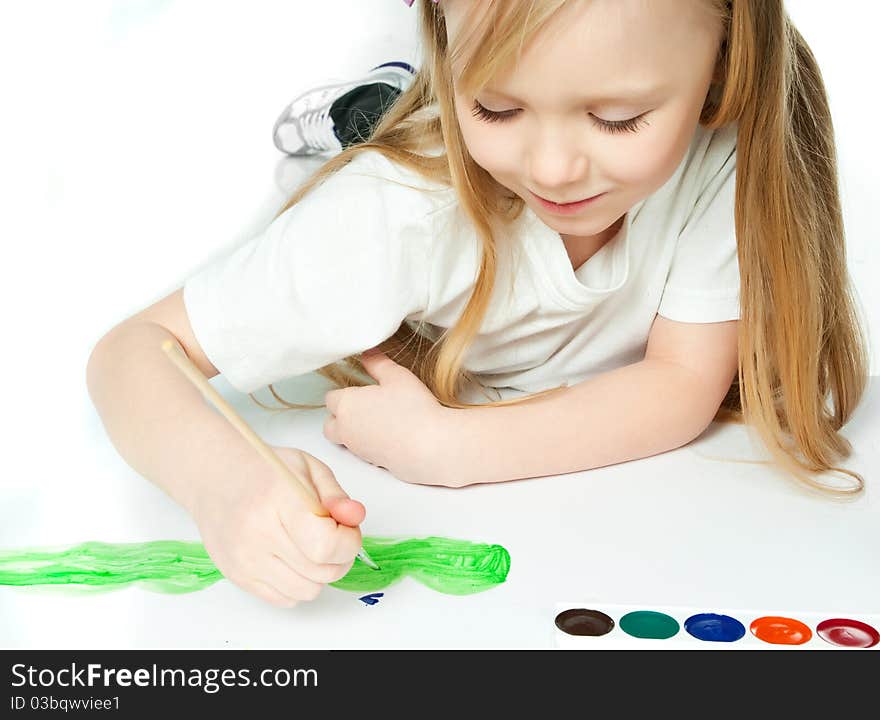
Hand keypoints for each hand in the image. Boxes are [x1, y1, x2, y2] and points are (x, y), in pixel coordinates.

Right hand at [191, 446, 364, 607]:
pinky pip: (285, 599)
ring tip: (312, 548)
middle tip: (333, 536)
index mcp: (278, 501)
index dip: (349, 542)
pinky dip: (298, 584)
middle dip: (340, 557)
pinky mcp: (238, 577)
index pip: (325, 545)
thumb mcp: (307, 467)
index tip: (347, 530)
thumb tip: (355, 517)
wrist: (216, 478)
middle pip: (321, 571)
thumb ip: (336, 495)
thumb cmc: (264, 470)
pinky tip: (293, 559)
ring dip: (320, 574)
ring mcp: (245, 560)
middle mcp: (258, 535)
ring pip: (306, 591)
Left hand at [323, 349, 448, 484]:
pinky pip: (362, 452)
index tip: (362, 389)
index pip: (331, 398)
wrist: (430, 447)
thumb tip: (367, 352)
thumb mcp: (397, 376)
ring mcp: (357, 449)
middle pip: (330, 423)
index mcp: (347, 405)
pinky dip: (370, 444)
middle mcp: (345, 429)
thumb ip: (377, 363)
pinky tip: (391, 435)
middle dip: (341, 416)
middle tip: (364, 407)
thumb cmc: (414, 408)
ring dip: (354, 431)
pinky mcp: (371, 463)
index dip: (345, 393)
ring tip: (380, 420)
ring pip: (344, 439)